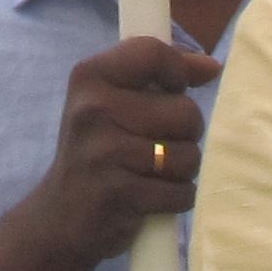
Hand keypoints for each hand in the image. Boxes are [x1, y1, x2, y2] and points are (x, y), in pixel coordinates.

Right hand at [19, 36, 218, 267]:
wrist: (59, 218)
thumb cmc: (96, 152)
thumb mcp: (112, 103)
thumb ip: (161, 78)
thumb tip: (212, 67)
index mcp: (90, 77)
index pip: (153, 52)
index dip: (177, 71)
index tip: (173, 90)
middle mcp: (93, 109)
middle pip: (186, 112)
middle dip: (185, 135)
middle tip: (156, 146)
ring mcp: (105, 152)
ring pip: (189, 156)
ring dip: (181, 171)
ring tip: (151, 173)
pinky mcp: (120, 193)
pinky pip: (182, 192)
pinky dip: (176, 199)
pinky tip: (150, 198)